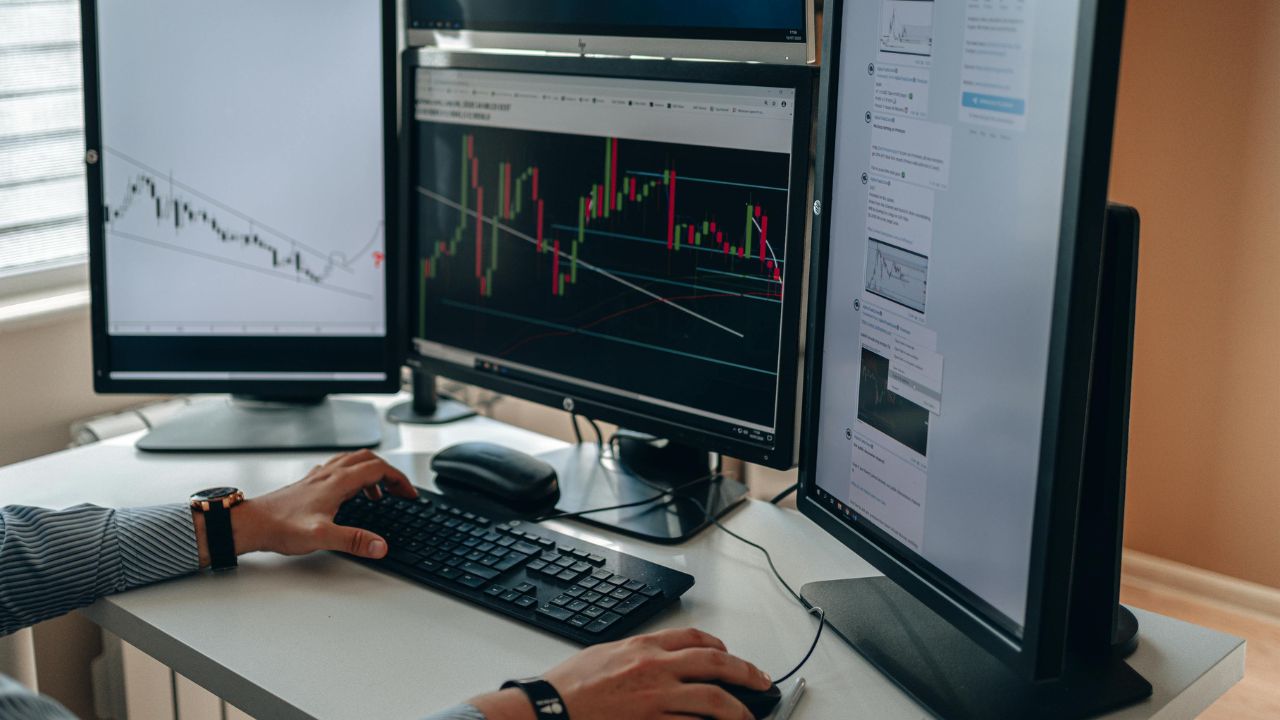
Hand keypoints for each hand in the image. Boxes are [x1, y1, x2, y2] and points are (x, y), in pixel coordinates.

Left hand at [194, 450, 414, 565]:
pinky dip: (353, 477)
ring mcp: (318, 478)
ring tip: (378, 494)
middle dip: (389, 473)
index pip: (378, 469)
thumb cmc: (280, 526)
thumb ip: (354, 540)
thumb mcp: (322, 536)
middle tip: (399, 491)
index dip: (399, 480)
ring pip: (353, 462)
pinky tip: (348, 494)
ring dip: (371, 473)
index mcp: (337, 482)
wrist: (251, 523)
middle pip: (368, 460)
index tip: (409, 494)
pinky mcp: (309, 485)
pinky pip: (338, 470)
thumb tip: (380, 545)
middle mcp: (329, 475)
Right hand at [470, 628, 770, 719]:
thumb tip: (657, 659)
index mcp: (644, 647)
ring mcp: (657, 698)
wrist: (549, 708)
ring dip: (736, 709)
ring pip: (712, 699)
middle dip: (745, 673)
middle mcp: (656, 668)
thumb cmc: (569, 685)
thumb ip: (636, 655)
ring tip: (748, 717)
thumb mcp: (605, 653)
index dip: (719, 646)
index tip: (729, 654)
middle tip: (762, 682)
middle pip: (715, 664)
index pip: (694, 638)